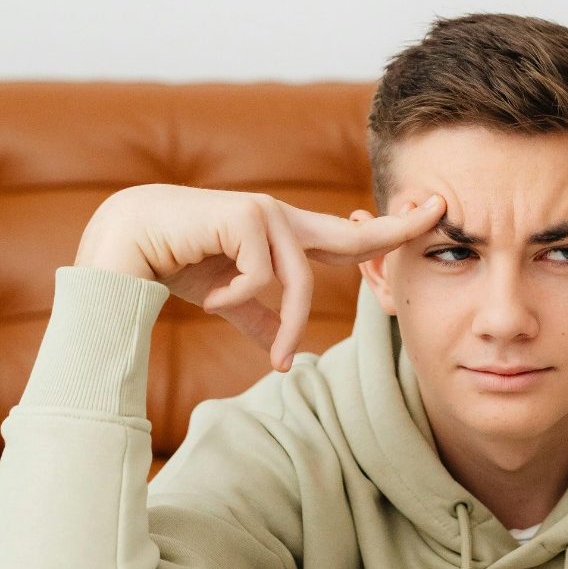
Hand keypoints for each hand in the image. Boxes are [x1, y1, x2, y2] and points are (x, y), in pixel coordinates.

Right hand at [75, 184, 443, 370]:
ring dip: (283, 323)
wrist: (126, 244)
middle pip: (353, 234)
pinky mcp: (246, 215)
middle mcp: (283, 220)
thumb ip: (259, 319)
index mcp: (285, 237)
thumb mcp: (228, 299)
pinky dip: (236, 298)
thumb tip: (284, 357)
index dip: (390, 231)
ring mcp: (266, 214)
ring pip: (300, 280)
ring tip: (267, 352)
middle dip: (397, 229)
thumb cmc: (176, 263)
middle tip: (441, 211)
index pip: (349, 237)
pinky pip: (263, 276)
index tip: (433, 215)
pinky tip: (207, 294)